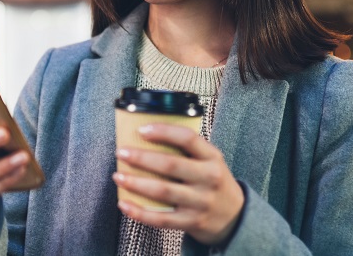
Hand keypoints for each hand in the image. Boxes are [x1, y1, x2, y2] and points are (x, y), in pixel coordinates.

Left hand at [112, 123, 243, 244]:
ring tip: (118, 176)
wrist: (234, 217)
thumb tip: (145, 138)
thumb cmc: (212, 181)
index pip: (188, 138)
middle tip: (121, 152)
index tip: (141, 130)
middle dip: (142, 158)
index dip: (163, 132)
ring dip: (136, 183)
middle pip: (171, 165)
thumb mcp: (210, 161)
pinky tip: (124, 204)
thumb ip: (187, 151)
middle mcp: (209, 179)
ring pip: (163, 192)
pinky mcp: (192, 222)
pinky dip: (140, 213)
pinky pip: (161, 219)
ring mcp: (201, 202)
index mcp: (213, 157)